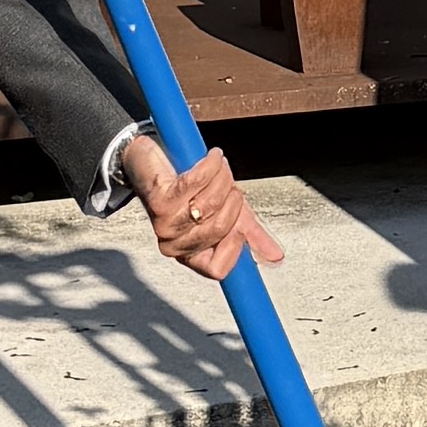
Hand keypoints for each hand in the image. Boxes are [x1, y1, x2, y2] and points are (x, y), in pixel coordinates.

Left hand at [121, 133, 261, 282]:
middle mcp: (175, 246)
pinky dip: (209, 166)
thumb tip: (276, 257)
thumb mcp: (228, 213)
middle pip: (222, 230)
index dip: (236, 241)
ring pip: (210, 204)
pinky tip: (211, 157)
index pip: (218, 269)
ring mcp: (165, 225)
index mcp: (192, 255)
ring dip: (221, 178)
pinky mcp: (159, 200)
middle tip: (228, 185)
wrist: (151, 162)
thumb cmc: (189, 190)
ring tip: (216, 167)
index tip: (239, 220)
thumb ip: (250, 235)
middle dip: (233, 200)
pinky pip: (196, 183)